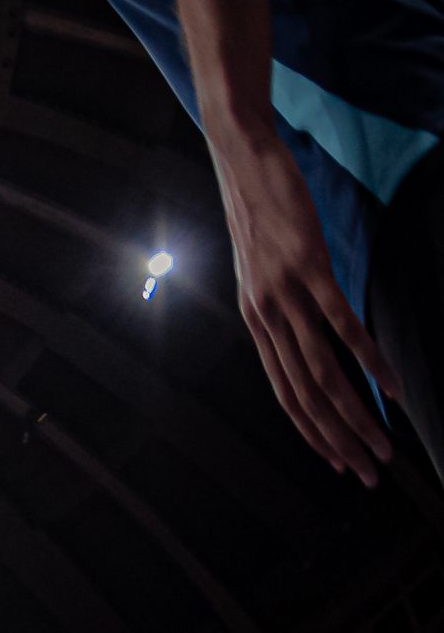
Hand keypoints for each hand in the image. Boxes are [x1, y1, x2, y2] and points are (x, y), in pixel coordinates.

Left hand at [211, 128, 402, 484]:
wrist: (242, 161)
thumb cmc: (261, 214)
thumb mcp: (266, 272)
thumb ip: (287, 308)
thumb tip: (312, 336)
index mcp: (256, 324)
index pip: (284, 395)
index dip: (310, 433)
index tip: (337, 461)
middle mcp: (266, 319)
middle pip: (305, 397)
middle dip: (338, 440)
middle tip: (367, 472)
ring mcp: (286, 296)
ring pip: (323, 372)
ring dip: (357, 414)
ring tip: (385, 442)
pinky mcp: (311, 269)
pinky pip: (342, 324)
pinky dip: (369, 358)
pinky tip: (390, 385)